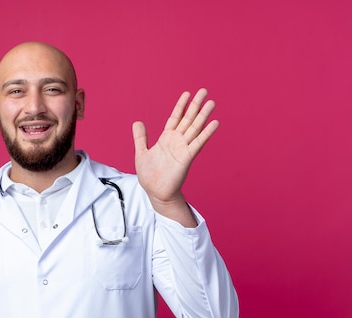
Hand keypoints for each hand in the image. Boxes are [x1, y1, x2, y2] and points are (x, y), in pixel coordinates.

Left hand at [133, 88, 218, 207]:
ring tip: (211, 102)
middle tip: (204, 90)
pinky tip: (214, 123)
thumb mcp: (141, 153)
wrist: (155, 193)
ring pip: (195, 128)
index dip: (181, 106)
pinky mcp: (187, 157)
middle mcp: (176, 141)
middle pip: (188, 119)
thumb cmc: (150, 176)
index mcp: (166, 139)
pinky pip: (198, 143)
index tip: (187, 93)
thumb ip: (140, 137)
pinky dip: (206, 133)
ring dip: (203, 115)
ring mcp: (183, 148)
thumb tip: (137, 122)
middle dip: (195, 105)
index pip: (175, 118)